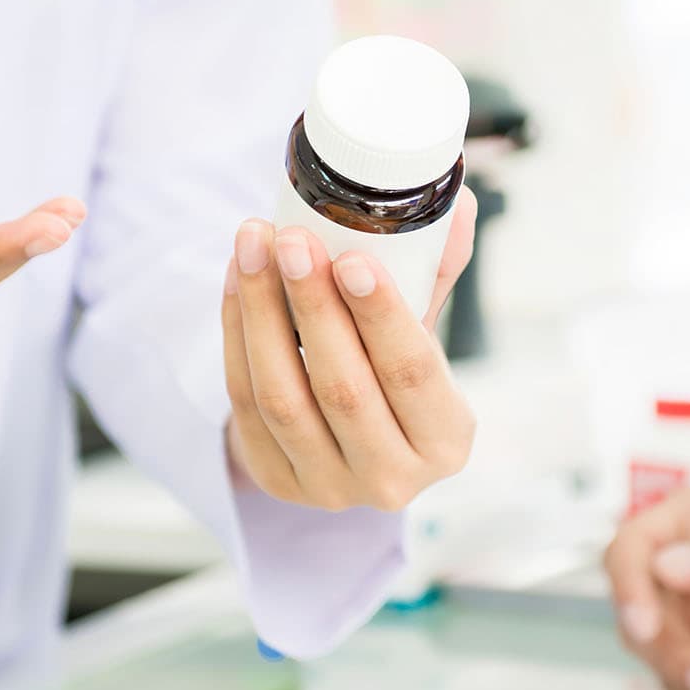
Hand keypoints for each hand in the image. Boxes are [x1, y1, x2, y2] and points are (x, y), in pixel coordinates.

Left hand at [220, 189, 478, 511]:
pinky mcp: (275, 482)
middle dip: (312, 306)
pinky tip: (236, 280)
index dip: (382, 316)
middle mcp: (392, 479)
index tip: (353, 259)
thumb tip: (454, 201)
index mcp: (445, 440)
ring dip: (261, 313)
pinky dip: (236, 335)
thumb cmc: (389, 372)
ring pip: (283, 397)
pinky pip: (245, 403)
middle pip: (343, 388)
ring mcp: (329, 488)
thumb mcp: (421, 332)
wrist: (342, 440)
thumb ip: (433, 274)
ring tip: (254, 246)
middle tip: (291, 240)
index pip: (413, 373)